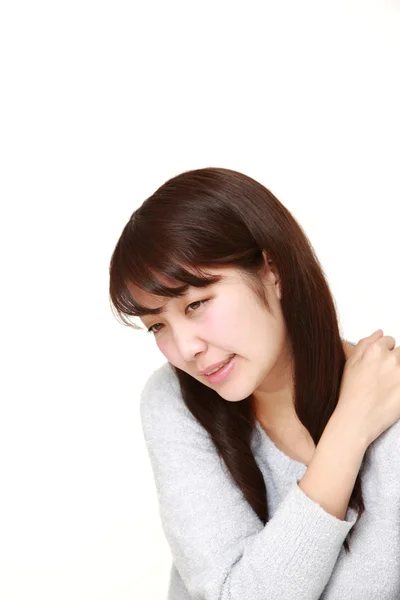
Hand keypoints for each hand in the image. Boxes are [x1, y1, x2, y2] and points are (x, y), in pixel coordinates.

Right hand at [335, 329, 399, 446]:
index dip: (384, 352)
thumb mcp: (350, 363)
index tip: (380, 364)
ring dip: (398, 372)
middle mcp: (391, 359)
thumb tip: (380, 332)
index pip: (389, 341)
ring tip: (389, 385)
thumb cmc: (350, 393)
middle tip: (385, 377)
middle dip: (394, 361)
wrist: (356, 419)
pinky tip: (393, 392)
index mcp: (375, 350)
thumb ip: (366, 343)